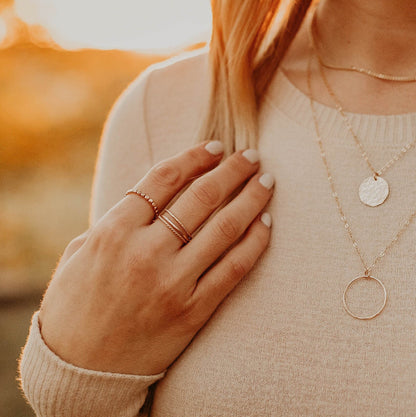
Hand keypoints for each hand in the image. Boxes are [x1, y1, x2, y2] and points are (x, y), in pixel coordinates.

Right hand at [38, 140, 273, 375]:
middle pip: (201, 196)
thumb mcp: (81, 253)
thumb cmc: (75, 306)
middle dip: (232, 170)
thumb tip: (154, 196)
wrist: (80, 370)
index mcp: (113, 232)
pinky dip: (255, 242)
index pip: (163, 179)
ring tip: (266, 181)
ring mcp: (173, 283)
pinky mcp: (193, 311)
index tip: (216, 147)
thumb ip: (117, 221)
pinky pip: (234, 269)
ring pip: (225, 228)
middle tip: (252, 156)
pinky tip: (266, 223)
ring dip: (251, 199)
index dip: (194, 157)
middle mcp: (145, 253)